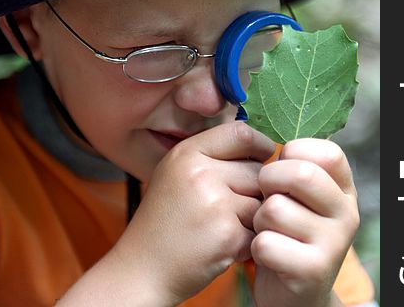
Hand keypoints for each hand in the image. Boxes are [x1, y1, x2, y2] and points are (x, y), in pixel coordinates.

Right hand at [112, 122, 274, 304]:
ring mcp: (214, 204)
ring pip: (262, 200)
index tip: (262, 157)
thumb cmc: (165, 221)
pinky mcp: (227, 235)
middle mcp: (199, 173)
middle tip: (231, 207)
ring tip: (225, 226)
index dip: (259, 145)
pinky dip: (248, 241)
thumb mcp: (176, 173)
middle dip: (254, 188)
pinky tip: (223, 245)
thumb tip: (260, 145)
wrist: (142, 270)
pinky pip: (259, 229)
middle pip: (257, 169)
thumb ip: (212, 155)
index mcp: (186, 153)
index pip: (240, 133)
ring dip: (253, 216)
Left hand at [251, 139, 358, 306]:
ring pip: (276, 209)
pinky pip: (267, 243)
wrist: (294, 294)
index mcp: (344, 188)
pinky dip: (255, 247)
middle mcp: (346, 213)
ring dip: (259, 218)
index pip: (328, 151)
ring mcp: (334, 244)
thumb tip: (259, 130)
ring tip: (266, 228)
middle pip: (302, 174)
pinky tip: (266, 253)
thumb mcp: (297, 196)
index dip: (294, 151)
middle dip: (269, 179)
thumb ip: (291, 166)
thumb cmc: (287, 231)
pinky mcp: (313, 272)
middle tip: (264, 193)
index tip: (282, 164)